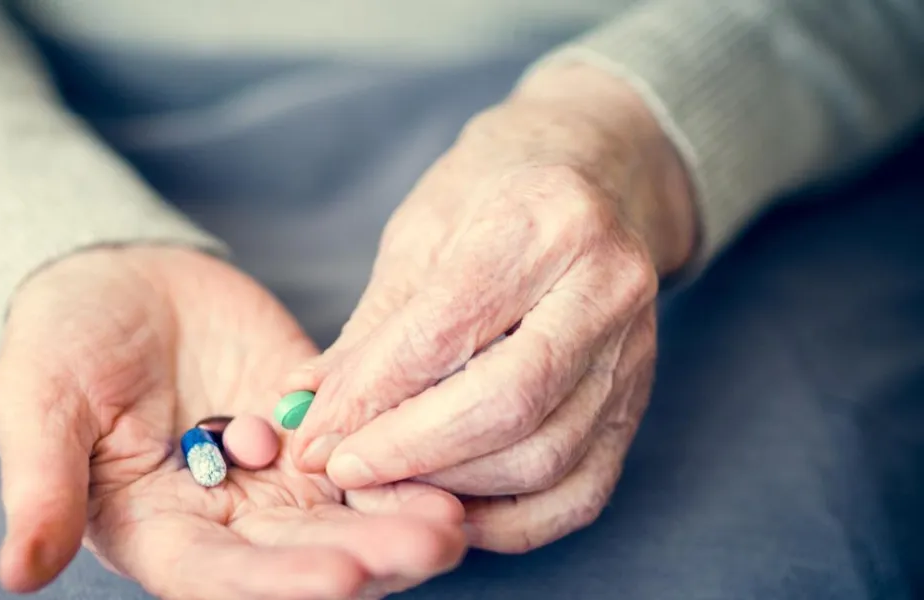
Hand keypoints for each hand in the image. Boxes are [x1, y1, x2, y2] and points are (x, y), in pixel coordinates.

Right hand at [0, 246, 465, 598]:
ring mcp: (272, 478)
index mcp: (155, 531)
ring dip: (398, 520)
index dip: (280, 585)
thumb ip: (40, 486)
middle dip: (367, 555)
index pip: (219, 578)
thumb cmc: (60, 340)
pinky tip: (452, 460)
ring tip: (455, 516)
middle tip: (433, 541)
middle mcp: (222, 520)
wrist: (117, 276)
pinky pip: (362, 454)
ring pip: (343, 516)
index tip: (342, 577)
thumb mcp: (35, 404)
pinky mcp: (311, 430)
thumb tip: (16, 573)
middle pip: (300, 559)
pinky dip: (402, 462)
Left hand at [285, 63, 696, 551]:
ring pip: (544, 457)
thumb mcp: (420, 235)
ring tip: (382, 485)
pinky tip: (448, 509)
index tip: (310, 439)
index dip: (368, 398)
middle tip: (340, 470)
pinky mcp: (640, 401)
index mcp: (544, 222)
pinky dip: (509, 521)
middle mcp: (607, 287)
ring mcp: (635, 350)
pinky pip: (580, 491)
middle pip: (506, 404)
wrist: (594, 175)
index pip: (444, 333)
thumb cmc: (491, 195)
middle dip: (408, 452)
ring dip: (451, 488)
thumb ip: (371, 330)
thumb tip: (302, 409)